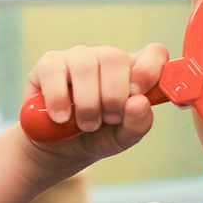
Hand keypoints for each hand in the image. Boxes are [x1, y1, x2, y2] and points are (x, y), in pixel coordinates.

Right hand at [20, 43, 168, 174]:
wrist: (61, 149)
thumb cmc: (98, 136)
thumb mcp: (124, 138)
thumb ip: (139, 122)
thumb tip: (140, 102)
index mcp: (132, 72)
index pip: (153, 53)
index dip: (149, 70)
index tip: (138, 95)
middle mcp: (106, 58)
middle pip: (115, 58)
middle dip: (113, 96)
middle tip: (107, 120)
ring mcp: (77, 58)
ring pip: (85, 65)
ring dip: (87, 102)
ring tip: (86, 124)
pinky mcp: (49, 65)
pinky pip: (54, 71)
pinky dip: (59, 99)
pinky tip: (62, 117)